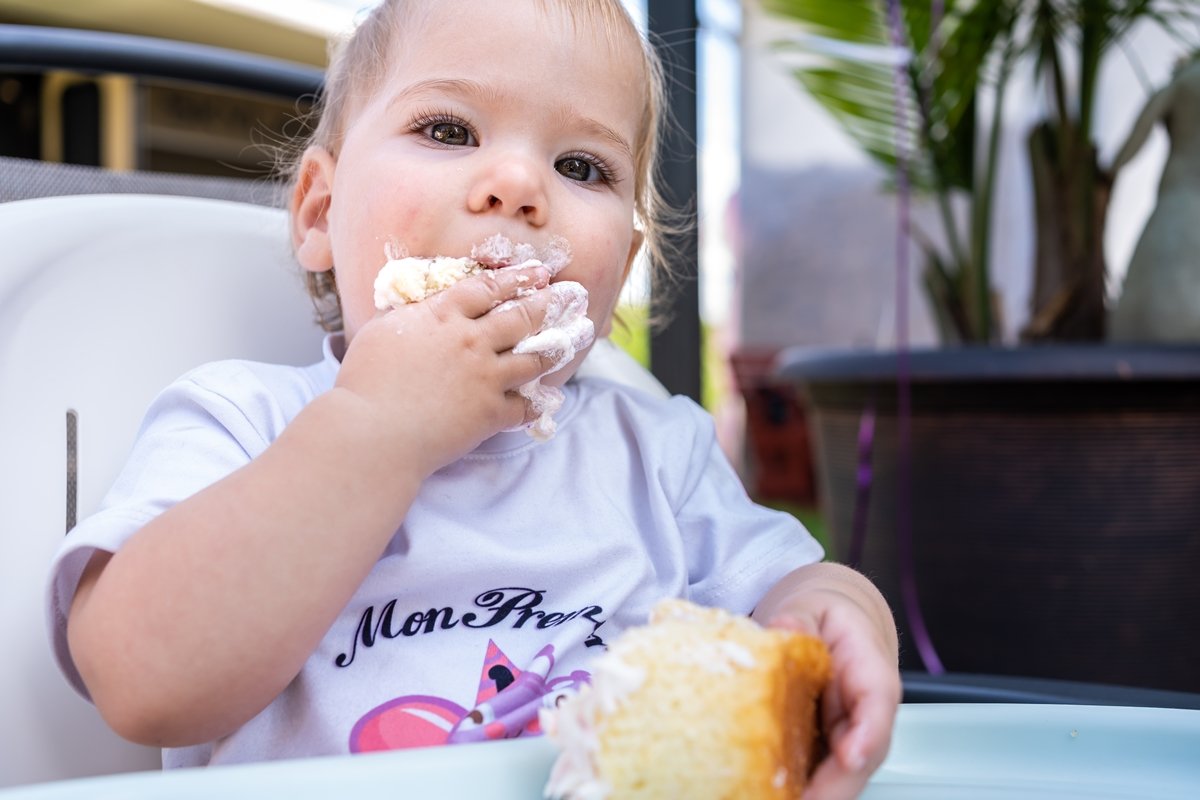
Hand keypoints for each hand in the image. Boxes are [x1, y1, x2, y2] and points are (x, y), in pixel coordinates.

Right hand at [335, 263, 558, 474]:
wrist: (373, 431)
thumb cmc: (365, 382)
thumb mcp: (381, 332)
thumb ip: (409, 318)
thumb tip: (420, 311)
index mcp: (442, 316)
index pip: (487, 288)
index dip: (516, 277)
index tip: (537, 271)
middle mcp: (470, 341)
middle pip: (520, 317)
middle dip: (545, 304)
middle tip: (566, 296)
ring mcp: (485, 377)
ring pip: (532, 358)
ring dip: (554, 348)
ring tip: (570, 340)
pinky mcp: (490, 413)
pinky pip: (523, 407)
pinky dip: (535, 405)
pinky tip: (545, 402)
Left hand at [756, 565, 900, 799]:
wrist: (832, 629)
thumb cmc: (827, 620)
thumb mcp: (811, 606)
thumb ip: (799, 618)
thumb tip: (784, 627)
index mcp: (871, 673)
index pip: (878, 704)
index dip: (867, 735)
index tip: (850, 757)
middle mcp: (865, 716)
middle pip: (860, 757)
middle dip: (832, 787)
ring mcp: (846, 739)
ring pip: (838, 777)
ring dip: (812, 794)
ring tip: (771, 798)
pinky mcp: (823, 752)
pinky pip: (812, 776)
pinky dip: (794, 789)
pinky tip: (764, 793)